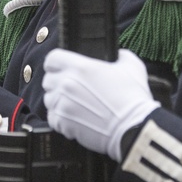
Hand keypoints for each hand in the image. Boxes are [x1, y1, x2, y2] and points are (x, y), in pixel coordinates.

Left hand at [43, 49, 159, 160]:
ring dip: (58, 102)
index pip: (52, 59)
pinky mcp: (63, 122)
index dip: (57, 63)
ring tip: (74, 106)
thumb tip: (117, 54)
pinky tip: (74, 119)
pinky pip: (52, 118)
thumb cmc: (133, 97)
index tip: (62, 69)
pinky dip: (60, 119)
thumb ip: (121, 55)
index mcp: (80, 67)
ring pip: (48, 100)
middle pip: (48, 80)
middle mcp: (67, 83)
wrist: (133, 127)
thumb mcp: (132, 66)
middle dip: (57, 84)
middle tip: (71, 90)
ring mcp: (63, 104)